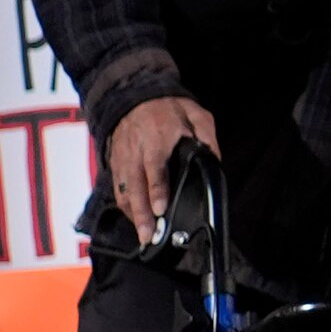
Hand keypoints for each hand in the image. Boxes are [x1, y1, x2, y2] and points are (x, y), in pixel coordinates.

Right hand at [106, 97, 221, 240]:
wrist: (134, 96)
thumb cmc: (168, 107)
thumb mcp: (195, 113)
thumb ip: (206, 136)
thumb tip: (214, 160)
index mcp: (158, 136)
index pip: (155, 166)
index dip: (156, 190)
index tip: (160, 209)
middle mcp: (137, 149)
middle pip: (136, 185)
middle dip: (142, 212)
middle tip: (149, 235)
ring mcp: (124, 157)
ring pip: (124, 190)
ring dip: (133, 215)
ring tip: (142, 235)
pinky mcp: (116, 163)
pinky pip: (118, 188)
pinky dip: (126, 206)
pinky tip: (136, 220)